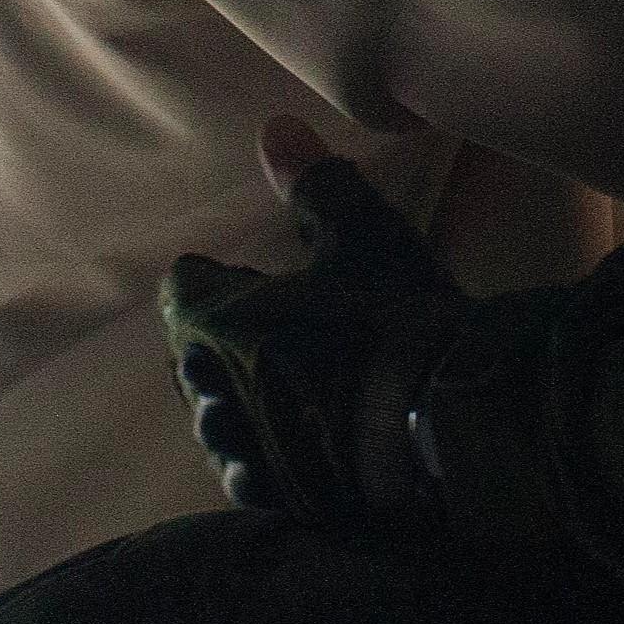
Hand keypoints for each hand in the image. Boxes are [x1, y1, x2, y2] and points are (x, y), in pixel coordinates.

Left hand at [161, 116, 467, 522]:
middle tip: (255, 326)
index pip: (182, 292)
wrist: (441, 423)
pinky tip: (281, 446)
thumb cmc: (394, 317)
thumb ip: (314, 182)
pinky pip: (246, 471)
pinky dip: (258, 451)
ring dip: (231, 398)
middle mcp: (214, 389)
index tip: (234, 274)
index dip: (209, 279)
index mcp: (217, 322)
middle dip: (215, 340)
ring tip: (264, 386)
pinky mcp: (278, 496)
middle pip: (189, 358)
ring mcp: (243, 449)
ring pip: (214, 418)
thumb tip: (275, 127)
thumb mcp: (363, 233)